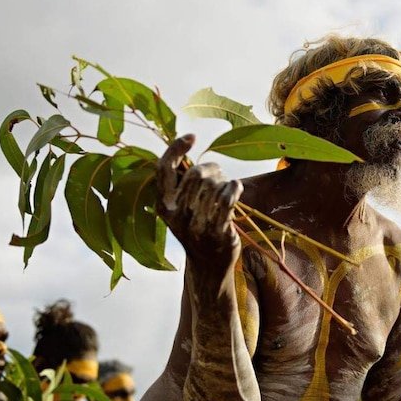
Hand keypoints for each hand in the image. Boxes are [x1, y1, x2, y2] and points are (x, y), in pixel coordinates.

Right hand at [156, 134, 242, 272]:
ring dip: (225, 182)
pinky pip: (227, 199)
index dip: (175, 148)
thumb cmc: (197, 226)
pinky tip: (237, 187)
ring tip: (227, 189)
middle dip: (212, 169)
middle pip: (195, 173)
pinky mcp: (216, 232)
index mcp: (163, 205)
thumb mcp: (180, 207)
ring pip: (213, 185)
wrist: (209, 263)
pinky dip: (234, 188)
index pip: (163, 168)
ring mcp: (196, 224)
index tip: (192, 136)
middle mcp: (176, 214)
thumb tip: (184, 146)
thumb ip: (180, 182)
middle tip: (219, 175)